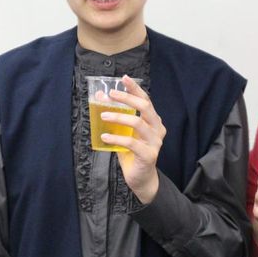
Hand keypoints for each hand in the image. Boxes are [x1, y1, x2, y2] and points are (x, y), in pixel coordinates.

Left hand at [100, 75, 165, 203]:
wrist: (141, 178)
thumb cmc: (132, 153)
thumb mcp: (124, 132)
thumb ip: (117, 117)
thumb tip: (100, 98)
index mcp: (153, 121)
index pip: (146, 100)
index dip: (135, 88)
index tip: (124, 78)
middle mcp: (157, 129)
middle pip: (145, 107)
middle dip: (127, 98)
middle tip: (110, 95)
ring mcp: (155, 142)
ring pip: (137, 122)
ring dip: (119, 116)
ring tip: (103, 115)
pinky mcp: (149, 155)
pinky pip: (131, 143)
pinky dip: (116, 138)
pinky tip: (105, 136)